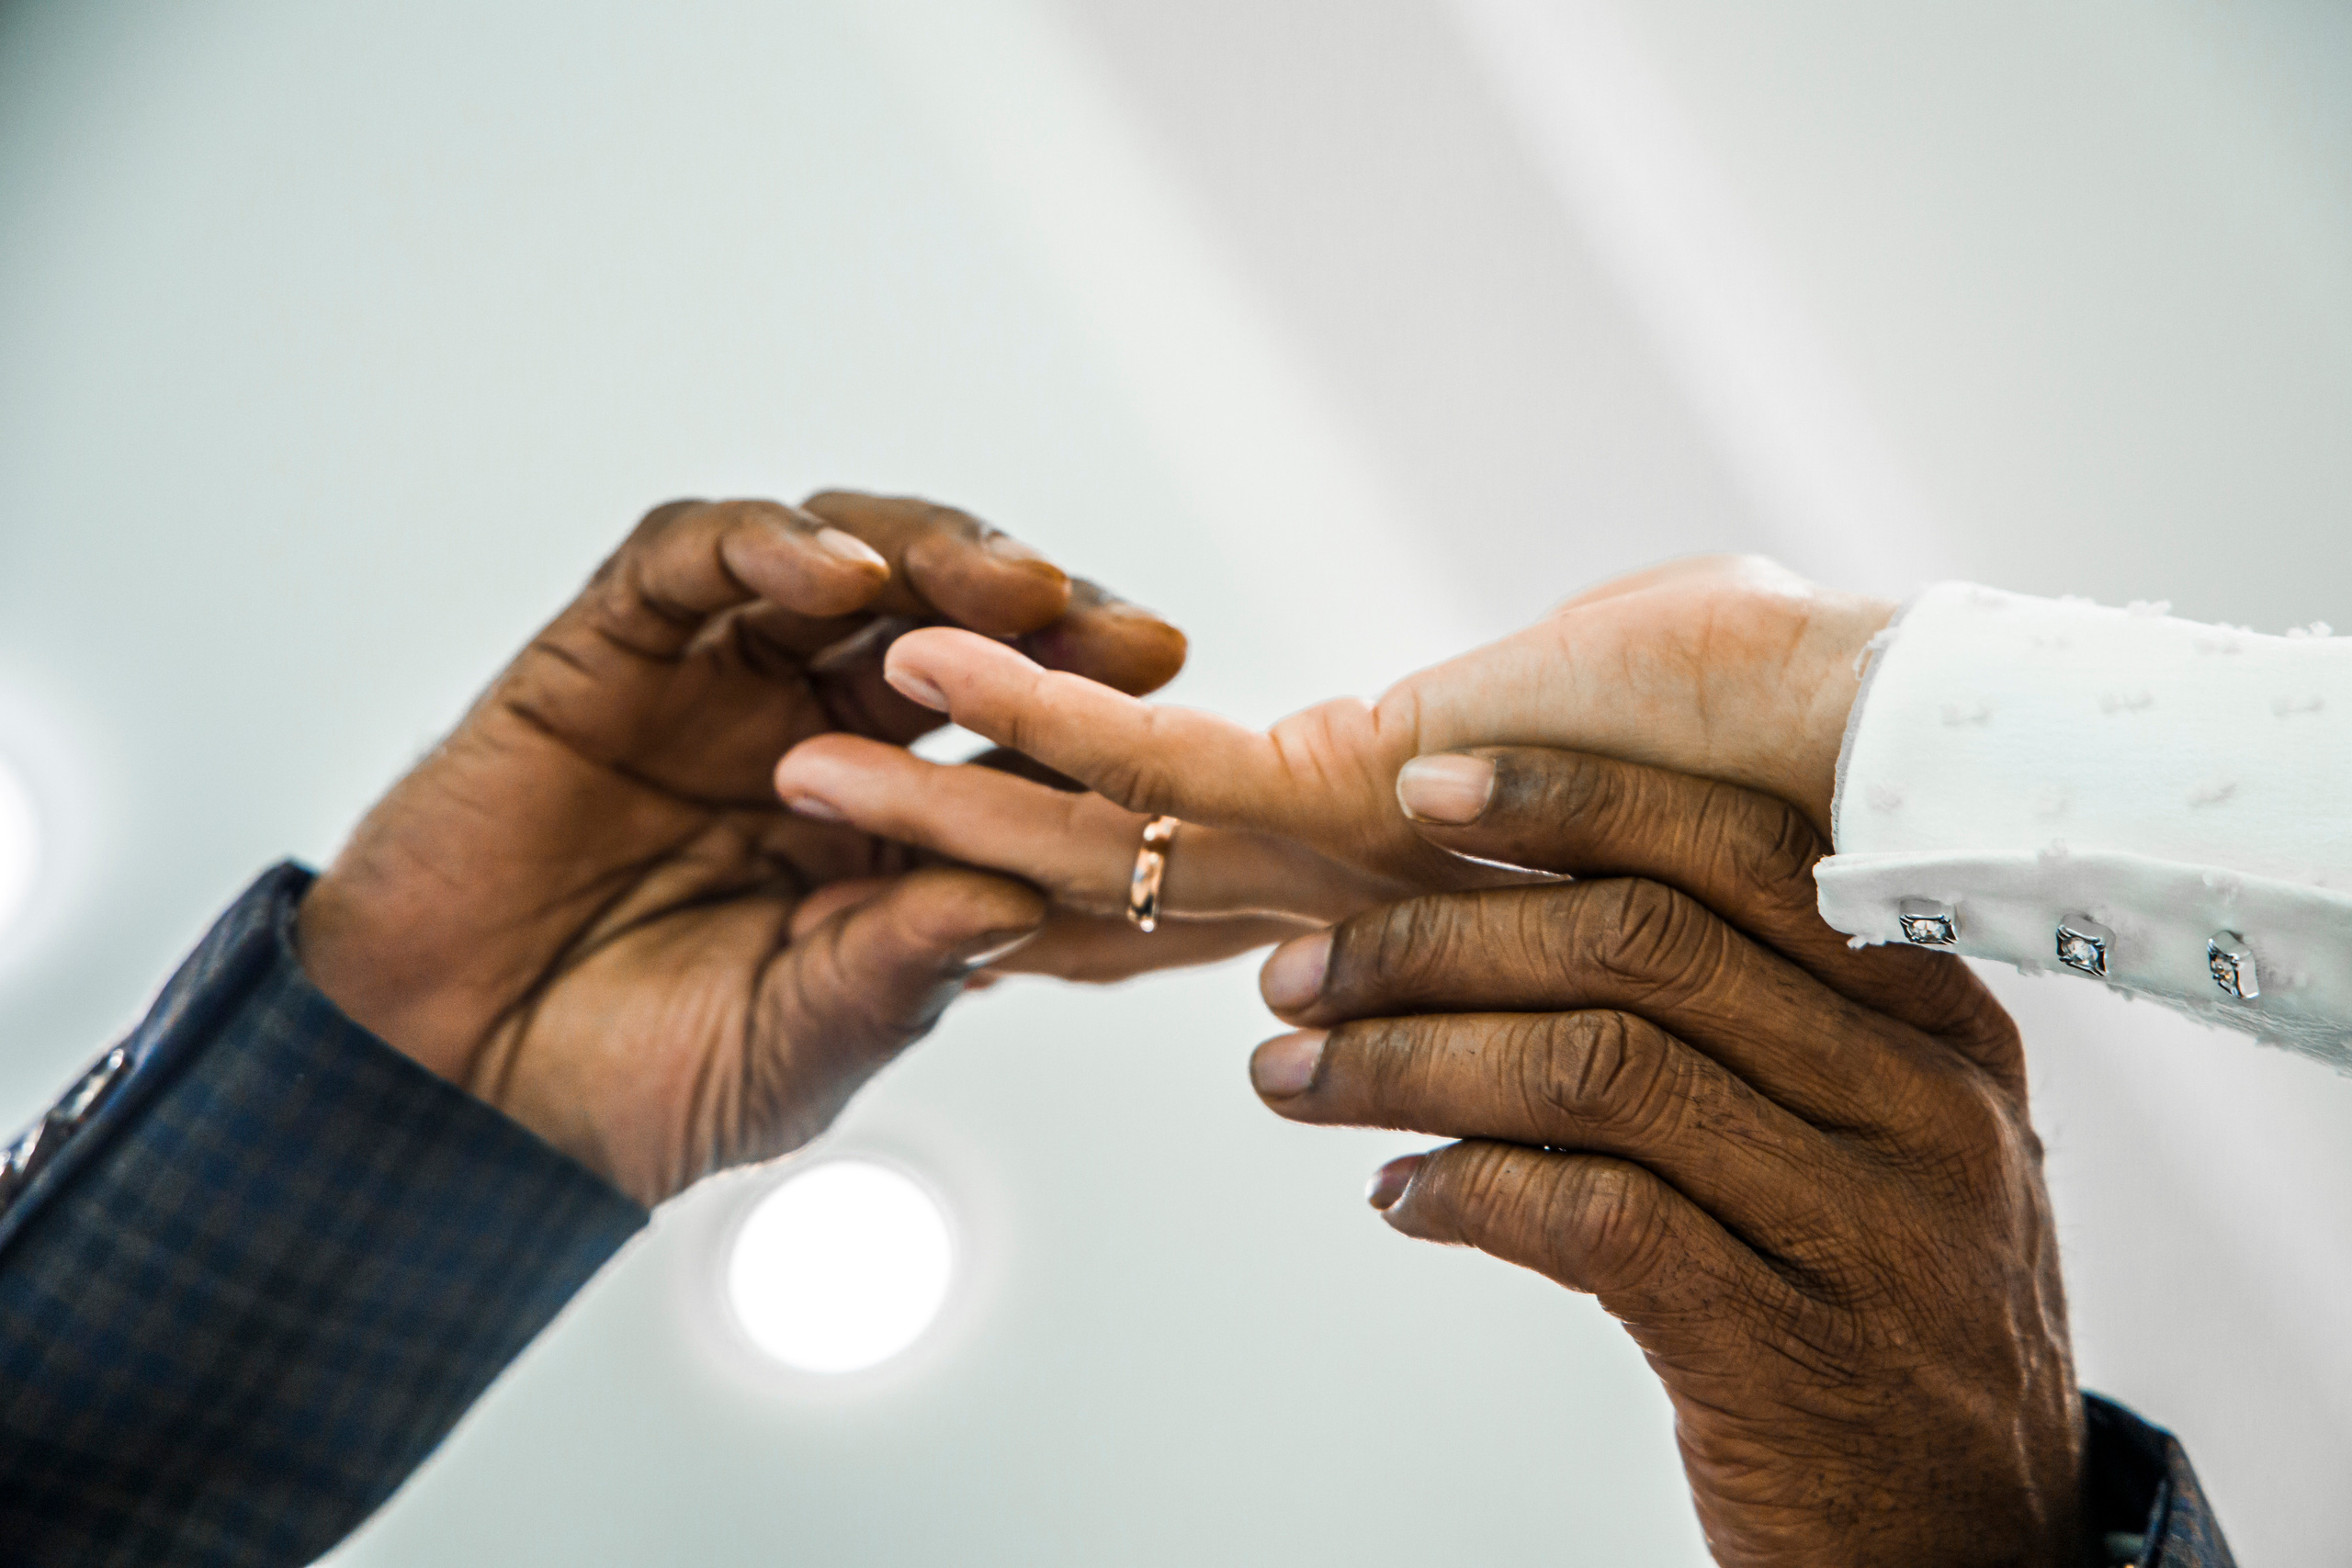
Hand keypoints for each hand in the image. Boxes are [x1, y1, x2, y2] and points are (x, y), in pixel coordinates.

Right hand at [297, 494, 1191, 1205]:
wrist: (455, 1101)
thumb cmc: (643, 1084)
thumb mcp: (807, 1041)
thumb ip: (905, 962)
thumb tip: (1029, 892)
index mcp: (883, 819)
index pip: (1004, 727)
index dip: (1086, 705)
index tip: (1174, 699)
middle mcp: (810, 730)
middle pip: (945, 621)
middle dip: (1039, 614)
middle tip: (1117, 633)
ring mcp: (709, 682)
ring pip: (836, 561)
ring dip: (931, 557)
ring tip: (1011, 587)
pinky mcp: (600, 650)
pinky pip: (687, 562)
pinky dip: (763, 548)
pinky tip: (837, 578)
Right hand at [767, 554, 1888, 962]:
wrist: (1839, 751)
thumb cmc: (1737, 729)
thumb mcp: (1575, 717)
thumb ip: (1483, 730)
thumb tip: (1448, 750)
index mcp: (1370, 856)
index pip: (1177, 874)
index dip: (1057, 876)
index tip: (966, 882)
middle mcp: (1322, 873)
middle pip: (1097, 866)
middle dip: (945, 842)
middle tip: (810, 810)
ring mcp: (1317, 849)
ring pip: (1086, 827)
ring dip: (938, 790)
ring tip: (800, 762)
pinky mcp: (1331, 800)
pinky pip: (1151, 765)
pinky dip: (1027, 713)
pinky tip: (915, 674)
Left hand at [1249, 746, 2080, 1566]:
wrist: (1969, 1547)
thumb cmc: (1878, 1314)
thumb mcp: (1870, 1141)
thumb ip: (1750, 1024)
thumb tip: (1506, 916)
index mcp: (1935, 1016)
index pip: (1739, 849)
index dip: (1571, 800)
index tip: (1424, 788)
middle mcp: (1921, 1101)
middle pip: (1638, 947)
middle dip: (1434, 942)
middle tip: (1301, 972)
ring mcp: (1867, 1226)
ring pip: (1596, 1071)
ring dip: (1409, 1062)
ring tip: (1295, 1076)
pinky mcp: (1791, 1349)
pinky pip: (1592, 1219)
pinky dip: (1467, 1191)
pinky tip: (1398, 1197)